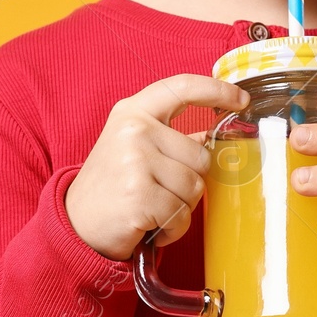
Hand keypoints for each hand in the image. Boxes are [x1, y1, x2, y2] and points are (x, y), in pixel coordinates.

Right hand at [66, 74, 250, 261]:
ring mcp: (135, 161)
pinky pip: (181, 214)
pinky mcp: (139, 195)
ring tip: (153, 208)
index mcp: (133, 112)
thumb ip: (170, 137)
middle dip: (189, 181)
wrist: (76, 223)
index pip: (181, 88)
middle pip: (200, 156)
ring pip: (194, 188)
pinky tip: (150, 225)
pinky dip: (172, 228)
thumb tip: (213, 135)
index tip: (241, 100)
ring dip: (180, 207)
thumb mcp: (134, 148)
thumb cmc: (111, 185)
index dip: (216, 90)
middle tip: (159, 191)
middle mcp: (134, 130)